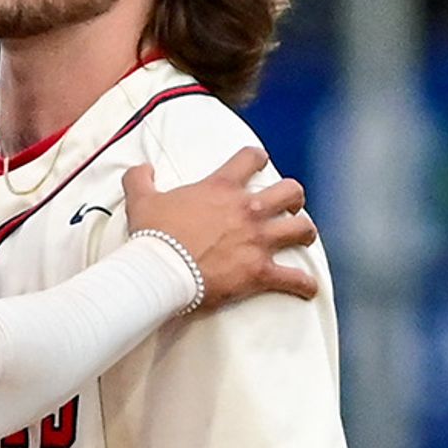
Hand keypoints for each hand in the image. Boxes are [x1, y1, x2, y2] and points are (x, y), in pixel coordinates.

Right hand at [122, 154, 321, 304]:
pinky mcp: (260, 272)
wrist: (160, 271)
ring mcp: (257, 241)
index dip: (257, 159)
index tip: (258, 163)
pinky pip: (294, 278)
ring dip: (304, 234)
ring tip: (302, 239)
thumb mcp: (141, 200)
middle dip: (294, 199)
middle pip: (290, 192)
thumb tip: (141, 169)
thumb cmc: (153, 237)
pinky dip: (303, 284)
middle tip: (288, 207)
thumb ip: (140, 179)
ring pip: (301, 229)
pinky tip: (307, 288)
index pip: (250, 158)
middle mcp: (247, 210)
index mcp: (222, 189)